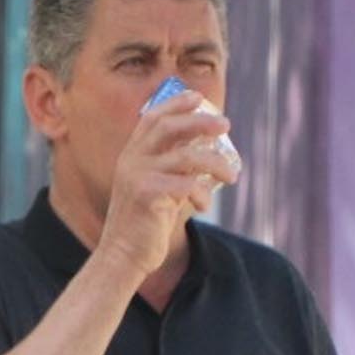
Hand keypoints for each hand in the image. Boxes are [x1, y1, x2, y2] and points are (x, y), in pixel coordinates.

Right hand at [96, 92, 240, 278]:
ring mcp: (137, 177)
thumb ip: (173, 167)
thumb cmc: (146, 223)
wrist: (123, 256)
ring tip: (232, 176)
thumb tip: (208, 147)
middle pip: (168, 127)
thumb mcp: (156, 187)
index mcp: (131, 155)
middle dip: (200, 121)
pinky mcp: (146, 195)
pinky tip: (204, 206)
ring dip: (215, 164)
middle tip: (226, 125)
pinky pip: (186, 185)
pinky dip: (202, 194)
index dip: (175, 103)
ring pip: (186, 156)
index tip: (198, 97)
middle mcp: (131, 161)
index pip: (152, 118)